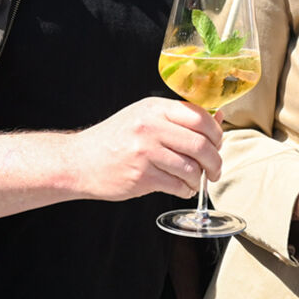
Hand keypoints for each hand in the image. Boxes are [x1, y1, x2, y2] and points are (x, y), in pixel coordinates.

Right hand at [72, 96, 223, 200]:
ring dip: (200, 179)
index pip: (200, 117)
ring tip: (196, 182)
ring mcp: (145, 152)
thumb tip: (219, 119)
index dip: (217, 133)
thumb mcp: (145, 117)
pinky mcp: (141, 176)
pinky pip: (177, 185)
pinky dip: (186, 190)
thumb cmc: (116, 139)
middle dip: (215, 162)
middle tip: (216, 170)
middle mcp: (151, 127)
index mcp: (155, 108)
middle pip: (201, 145)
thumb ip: (180, 118)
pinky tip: (182, 189)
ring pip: (191, 168)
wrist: (79, 161)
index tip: (218, 145)